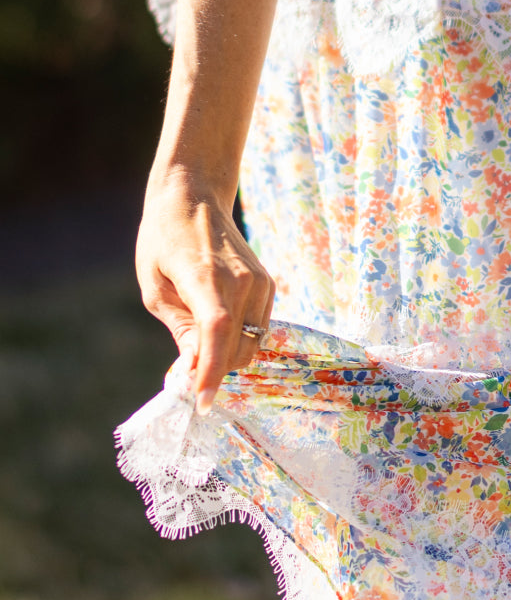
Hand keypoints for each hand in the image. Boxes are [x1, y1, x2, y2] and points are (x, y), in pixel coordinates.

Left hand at [136, 169, 273, 415]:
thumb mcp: (155, 288)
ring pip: (252, 343)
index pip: (217, 332)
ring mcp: (260, 281)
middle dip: (214, 371)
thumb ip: (180, 329)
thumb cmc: (164, 239)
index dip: (212, 372)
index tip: (202, 404)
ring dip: (227, 358)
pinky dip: (239, 341)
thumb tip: (193, 370)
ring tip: (197, 350)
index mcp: (207, 277)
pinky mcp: (267, 283)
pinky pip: (258, 328)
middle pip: (238, 347)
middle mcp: (242, 280)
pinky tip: (215, 332)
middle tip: (184, 377)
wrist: (194, 195)